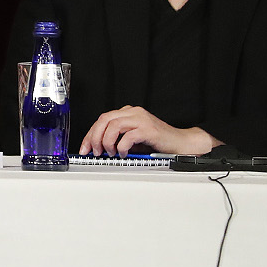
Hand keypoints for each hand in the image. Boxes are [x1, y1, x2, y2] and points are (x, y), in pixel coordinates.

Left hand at [80, 105, 217, 155]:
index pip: (103, 119)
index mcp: (128, 112)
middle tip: (94, 151)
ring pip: (113, 125)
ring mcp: (141, 119)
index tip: (85, 148)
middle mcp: (133, 112)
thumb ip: (117, 139)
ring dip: (107, 142)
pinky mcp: (149, 129)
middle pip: (105, 120)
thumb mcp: (133, 139)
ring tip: (110, 153)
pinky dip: (121, 146)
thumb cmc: (157, 142)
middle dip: (94, 137)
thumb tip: (99, 149)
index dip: (91, 134)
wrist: (180, 143)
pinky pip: (128, 136)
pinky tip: (122, 153)